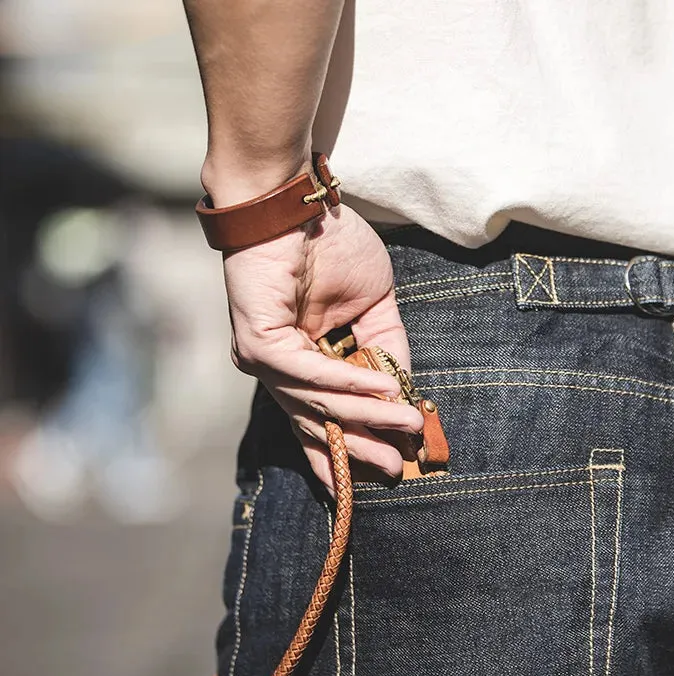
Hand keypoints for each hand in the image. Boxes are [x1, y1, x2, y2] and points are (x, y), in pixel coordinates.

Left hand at [223, 204, 422, 493]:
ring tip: (408, 424)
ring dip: (366, 415)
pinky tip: (382, 389)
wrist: (293, 201)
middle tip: (397, 468)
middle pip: (317, 422)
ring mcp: (262, 359)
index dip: (351, 446)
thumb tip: (403, 389)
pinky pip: (307, 372)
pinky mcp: (258, 342)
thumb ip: (384, 345)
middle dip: (360, 447)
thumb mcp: (372, 304)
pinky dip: (347, 381)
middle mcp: (275, 368)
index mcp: (297, 361)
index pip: (320, 416)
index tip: (386, 469)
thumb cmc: (329, 245)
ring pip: (315, 402)